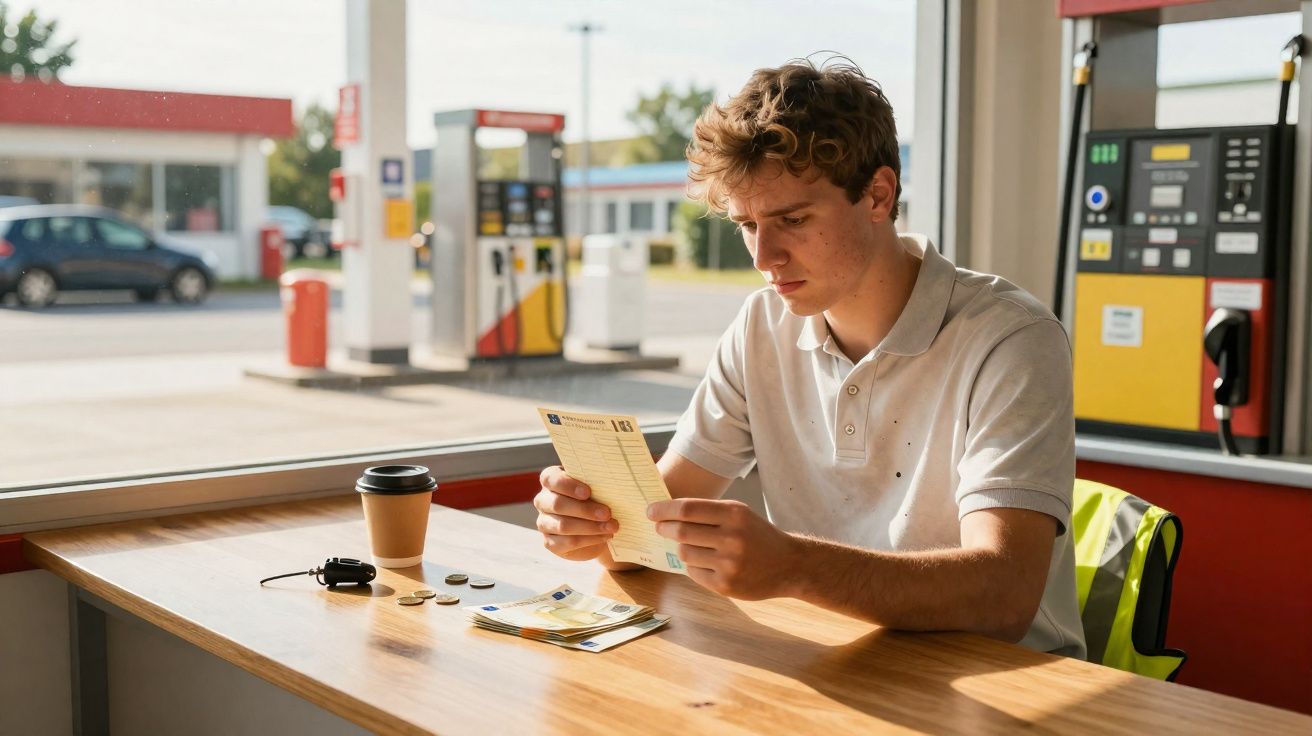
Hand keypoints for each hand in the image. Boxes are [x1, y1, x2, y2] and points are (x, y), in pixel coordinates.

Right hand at [534, 466, 618, 561]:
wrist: (597, 525)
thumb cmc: (596, 499)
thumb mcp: (596, 487)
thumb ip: (596, 483)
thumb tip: (609, 486)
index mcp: (551, 481)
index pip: (550, 479)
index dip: (568, 485)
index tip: (588, 492)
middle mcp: (543, 501)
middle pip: (557, 504)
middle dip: (584, 510)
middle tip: (607, 513)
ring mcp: (544, 523)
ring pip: (563, 526)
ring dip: (590, 527)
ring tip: (611, 527)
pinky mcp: (550, 542)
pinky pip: (568, 542)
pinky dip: (589, 539)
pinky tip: (604, 536)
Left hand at [648, 498, 797, 599]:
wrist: (789, 565)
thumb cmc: (759, 535)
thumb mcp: (740, 514)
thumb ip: (708, 512)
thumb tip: (668, 513)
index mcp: (734, 514)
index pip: (687, 509)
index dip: (664, 510)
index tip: (651, 511)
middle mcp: (731, 538)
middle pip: (681, 531)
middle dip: (664, 528)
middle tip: (659, 527)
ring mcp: (728, 564)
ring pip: (684, 553)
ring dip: (681, 548)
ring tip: (689, 545)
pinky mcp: (725, 585)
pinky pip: (694, 572)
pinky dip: (693, 566)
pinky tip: (704, 562)